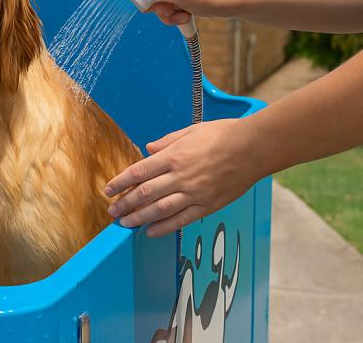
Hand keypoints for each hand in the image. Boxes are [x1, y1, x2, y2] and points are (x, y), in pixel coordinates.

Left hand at [104, 119, 261, 236]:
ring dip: (139, 218)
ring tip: (125, 224)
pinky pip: (182, 219)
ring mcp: (194, 193)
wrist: (253, 148)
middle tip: (112, 212)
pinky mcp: (208, 205)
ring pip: (160, 209)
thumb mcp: (192, 130)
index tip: (109, 190)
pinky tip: (151, 232)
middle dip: (125, 203)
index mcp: (174, 156)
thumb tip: (148, 150)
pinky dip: (164, 227)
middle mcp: (181, 176)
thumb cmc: (224, 134)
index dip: (121, 182)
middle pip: (145, 193)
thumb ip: (167, 141)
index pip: (139, 172)